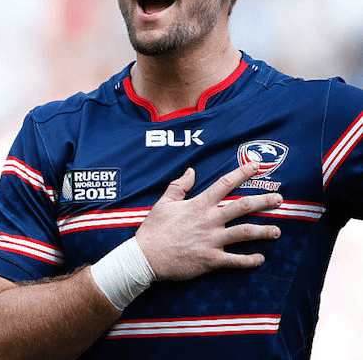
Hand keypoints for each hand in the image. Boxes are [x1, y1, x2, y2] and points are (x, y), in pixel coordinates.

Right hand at [135, 163, 281, 280]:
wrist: (146, 257)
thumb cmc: (154, 230)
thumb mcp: (164, 203)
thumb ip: (179, 186)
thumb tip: (192, 170)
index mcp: (198, 205)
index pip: (224, 184)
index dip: (242, 173)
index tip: (256, 166)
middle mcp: (209, 220)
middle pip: (243, 206)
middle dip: (264, 201)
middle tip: (279, 198)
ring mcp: (212, 240)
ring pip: (245, 232)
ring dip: (264, 231)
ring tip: (278, 230)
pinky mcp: (211, 259)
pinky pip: (237, 260)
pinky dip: (251, 260)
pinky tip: (261, 258)